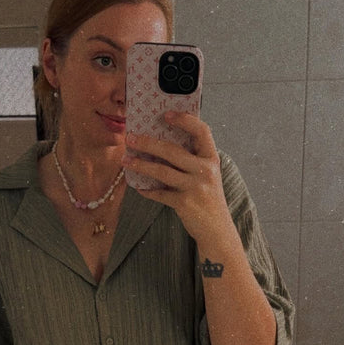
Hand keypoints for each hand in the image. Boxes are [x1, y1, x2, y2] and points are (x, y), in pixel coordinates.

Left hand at [122, 112, 232, 243]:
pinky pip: (160, 193)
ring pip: (162, 171)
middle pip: (173, 150)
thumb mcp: (206, 175)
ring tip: (126, 160)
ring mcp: (196, 187)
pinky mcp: (185, 203)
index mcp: (211, 159)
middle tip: (131, 138)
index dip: (184, 120)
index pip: (202, 131)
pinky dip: (147, 190)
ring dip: (141, 165)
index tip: (166, 114)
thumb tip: (159, 143)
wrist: (217, 230)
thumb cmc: (208, 198)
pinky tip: (138, 187)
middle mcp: (205, 171)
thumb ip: (191, 160)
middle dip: (148, 143)